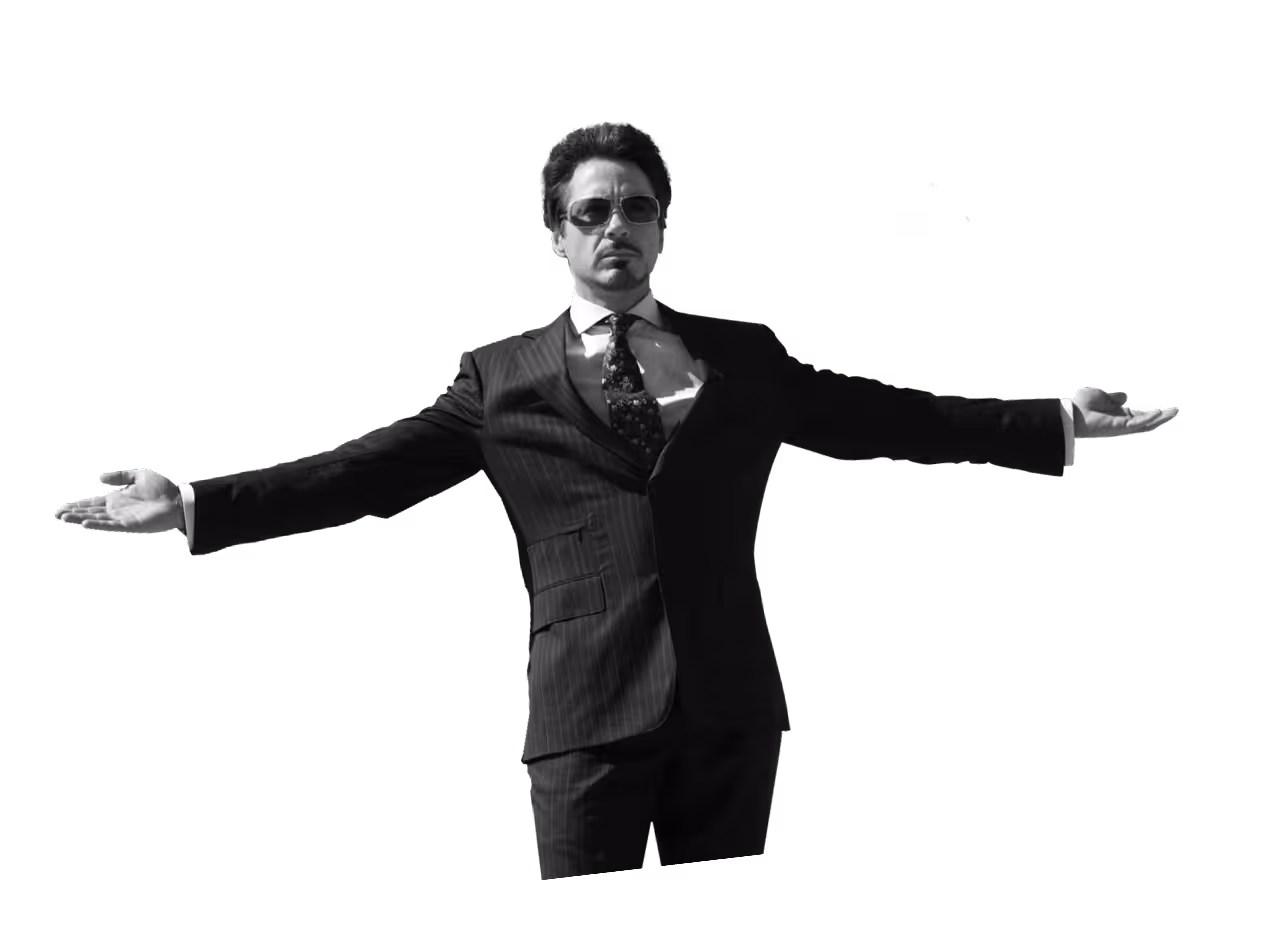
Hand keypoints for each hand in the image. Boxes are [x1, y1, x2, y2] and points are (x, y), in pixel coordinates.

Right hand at [53, 469, 182, 532]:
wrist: (178, 500)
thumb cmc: (162, 488)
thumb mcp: (139, 476)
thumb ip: (120, 476)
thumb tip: (99, 477)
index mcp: (118, 498)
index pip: (93, 503)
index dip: (78, 504)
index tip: (63, 506)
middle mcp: (117, 509)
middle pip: (91, 511)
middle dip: (74, 512)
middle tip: (57, 514)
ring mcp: (122, 518)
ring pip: (97, 519)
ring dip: (80, 518)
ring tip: (64, 517)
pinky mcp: (130, 525)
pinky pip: (110, 526)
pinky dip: (97, 524)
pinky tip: (84, 523)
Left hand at [1071, 387, 1178, 439]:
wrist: (1072, 412)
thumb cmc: (1082, 404)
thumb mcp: (1101, 396)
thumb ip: (1114, 397)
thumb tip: (1125, 396)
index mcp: (1119, 415)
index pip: (1139, 415)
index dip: (1152, 413)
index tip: (1164, 409)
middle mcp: (1122, 422)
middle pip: (1146, 421)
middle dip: (1162, 417)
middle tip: (1176, 411)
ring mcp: (1122, 426)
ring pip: (1146, 425)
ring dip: (1161, 418)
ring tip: (1174, 412)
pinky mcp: (1120, 428)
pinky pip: (1138, 425)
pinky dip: (1149, 419)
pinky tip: (1160, 414)